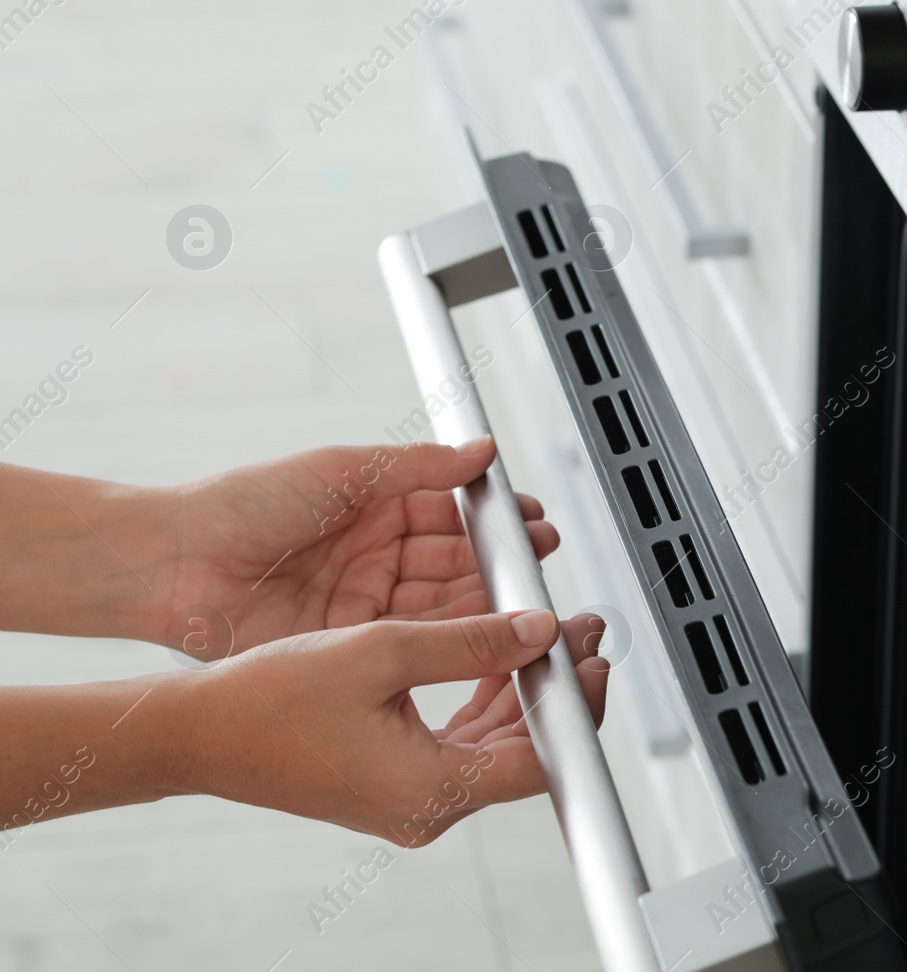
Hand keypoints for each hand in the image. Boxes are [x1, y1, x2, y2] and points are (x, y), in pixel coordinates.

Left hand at [154, 439, 557, 655]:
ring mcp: (364, 602)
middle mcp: (375, 555)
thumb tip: (481, 453)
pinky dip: (450, 637)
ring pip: (441, 603)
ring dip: (484, 600)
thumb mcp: (341, 471)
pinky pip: (411, 640)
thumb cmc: (242, 505)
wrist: (176, 565)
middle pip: (454, 562)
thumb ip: (419, 467)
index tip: (532, 525)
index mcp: (374, 506)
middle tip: (540, 565)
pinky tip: (482, 633)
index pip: (451, 513)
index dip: (492, 521)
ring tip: (525, 599)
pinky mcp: (349, 643)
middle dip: (500, 563)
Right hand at [174, 609, 609, 843]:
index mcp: (431, 788)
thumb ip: (471, 642)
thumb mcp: (383, 651)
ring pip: (494, 745)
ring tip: (545, 633)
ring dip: (522, 689)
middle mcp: (427, 807)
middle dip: (555, 687)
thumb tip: (537, 632)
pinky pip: (460, 743)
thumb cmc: (270, 700)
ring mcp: (412, 800)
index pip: (541, 759)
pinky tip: (493, 655)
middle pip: (524, 752)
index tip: (594, 658)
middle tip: (579, 631)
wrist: (200, 732)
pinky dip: (483, 700)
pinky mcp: (395, 784)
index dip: (578, 706)